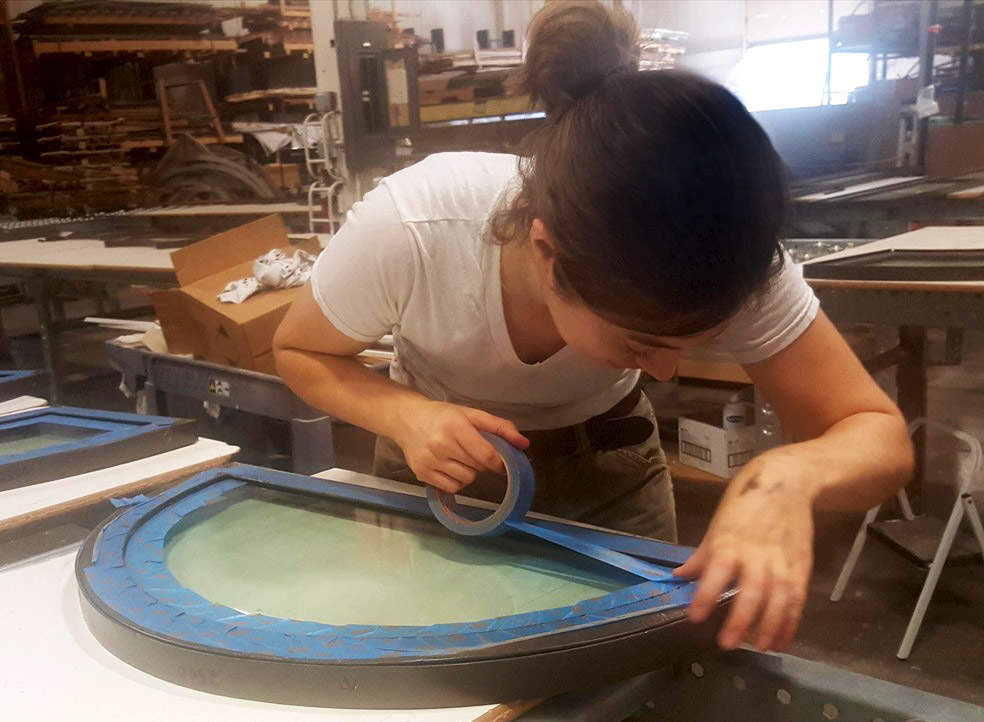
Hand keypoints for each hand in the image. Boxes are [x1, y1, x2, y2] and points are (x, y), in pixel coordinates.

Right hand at [391, 400, 528, 492]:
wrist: (407, 419)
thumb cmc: (443, 416)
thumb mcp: (472, 414)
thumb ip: (500, 428)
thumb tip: (524, 444)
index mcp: (456, 427)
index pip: (487, 455)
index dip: (499, 463)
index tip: (502, 462)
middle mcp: (441, 445)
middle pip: (477, 469)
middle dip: (481, 463)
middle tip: (473, 452)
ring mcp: (429, 461)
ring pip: (466, 480)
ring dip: (469, 472)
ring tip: (460, 458)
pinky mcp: (421, 473)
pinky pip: (451, 487)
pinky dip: (456, 481)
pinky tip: (450, 467)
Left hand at [674, 449, 816, 651]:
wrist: (786, 483)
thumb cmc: (744, 504)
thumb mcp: (718, 525)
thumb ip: (702, 555)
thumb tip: (680, 577)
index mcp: (729, 543)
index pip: (716, 573)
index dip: (705, 596)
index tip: (694, 618)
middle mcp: (756, 555)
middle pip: (751, 592)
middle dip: (740, 621)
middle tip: (727, 644)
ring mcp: (782, 563)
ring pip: (778, 600)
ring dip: (768, 627)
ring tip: (757, 646)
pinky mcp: (801, 568)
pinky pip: (797, 600)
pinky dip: (790, 622)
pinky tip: (781, 640)